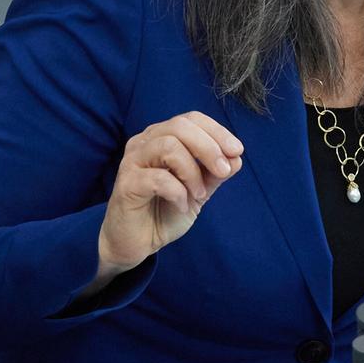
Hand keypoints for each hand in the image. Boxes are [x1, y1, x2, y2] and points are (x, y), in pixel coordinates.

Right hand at [97, 111, 244, 278]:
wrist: (138, 243)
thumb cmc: (165, 211)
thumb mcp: (199, 190)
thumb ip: (215, 173)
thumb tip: (236, 157)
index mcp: (161, 138)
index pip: (191, 119)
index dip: (217, 131)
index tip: (237, 150)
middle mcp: (144, 143)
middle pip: (179, 127)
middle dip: (208, 148)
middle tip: (224, 172)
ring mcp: (132, 161)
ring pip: (168, 147)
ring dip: (192, 172)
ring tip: (199, 195)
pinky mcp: (126, 184)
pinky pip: (158, 178)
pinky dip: (178, 192)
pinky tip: (182, 205)